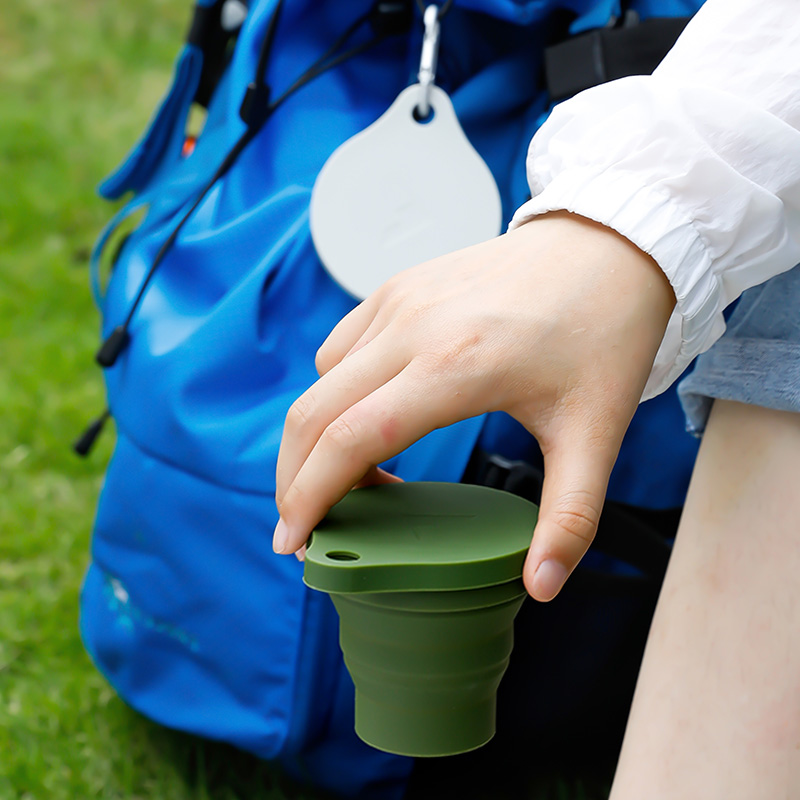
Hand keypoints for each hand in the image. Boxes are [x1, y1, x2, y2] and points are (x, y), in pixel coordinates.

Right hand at [274, 211, 674, 599]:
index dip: (310, 498)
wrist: (609, 246)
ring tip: (353, 475)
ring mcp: (400, 300)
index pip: (349, 441)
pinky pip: (341, 345)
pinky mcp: (400, 286)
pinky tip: (369, 411)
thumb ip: (570, 517)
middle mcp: (413, 327)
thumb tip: (542, 587)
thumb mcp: (596, 432)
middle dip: (294, 479)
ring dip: (317, 435)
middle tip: (307, 525)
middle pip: (312, 413)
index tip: (295, 543)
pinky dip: (334, 389)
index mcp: (456, 367)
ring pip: (320, 380)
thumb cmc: (604, 333)